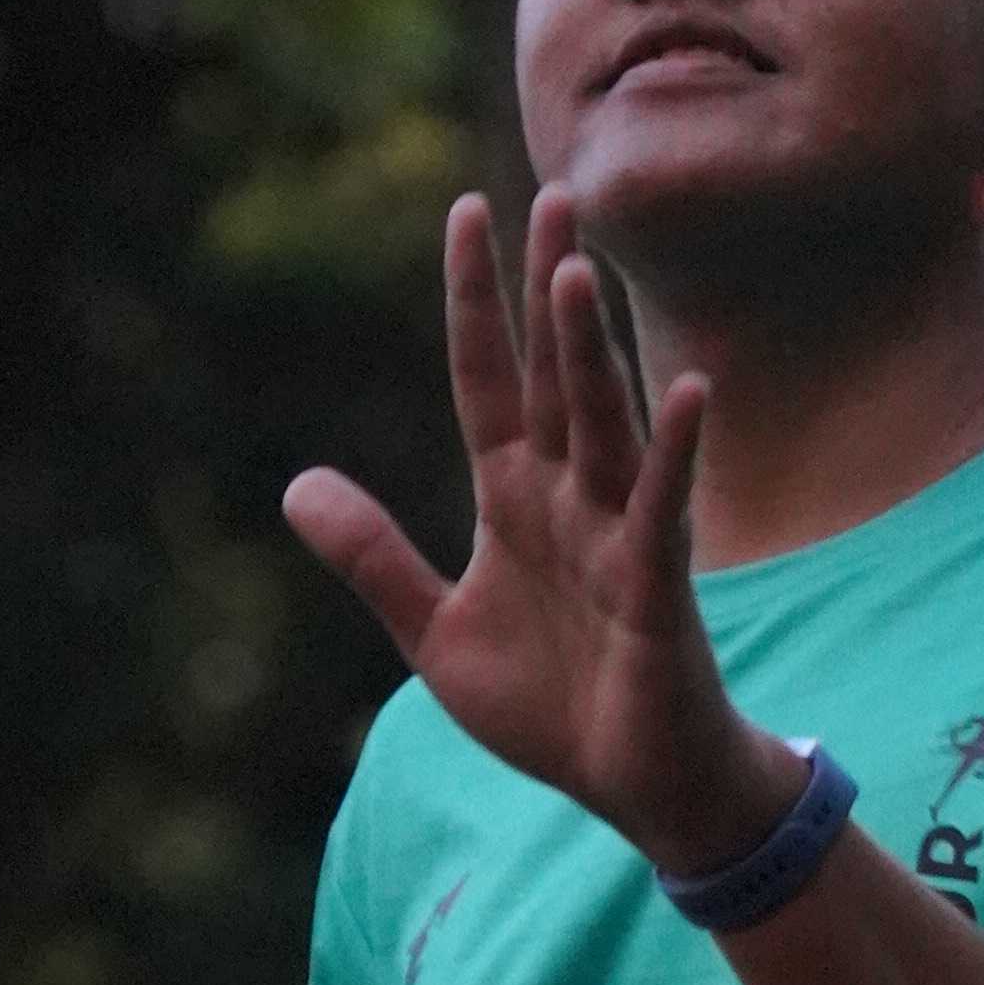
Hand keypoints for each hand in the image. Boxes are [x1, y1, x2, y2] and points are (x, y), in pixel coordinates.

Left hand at [281, 188, 797, 879]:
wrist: (634, 788)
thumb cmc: (554, 707)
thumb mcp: (436, 632)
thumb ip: (374, 557)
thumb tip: (296, 483)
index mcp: (513, 501)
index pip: (487, 380)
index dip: (474, 300)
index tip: (469, 210)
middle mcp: (569, 500)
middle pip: (553, 378)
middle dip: (548, 290)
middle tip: (555, 196)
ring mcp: (618, 536)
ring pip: (602, 425)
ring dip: (589, 353)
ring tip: (574, 273)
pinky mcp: (658, 588)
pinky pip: (665, 510)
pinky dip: (675, 453)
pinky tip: (687, 394)